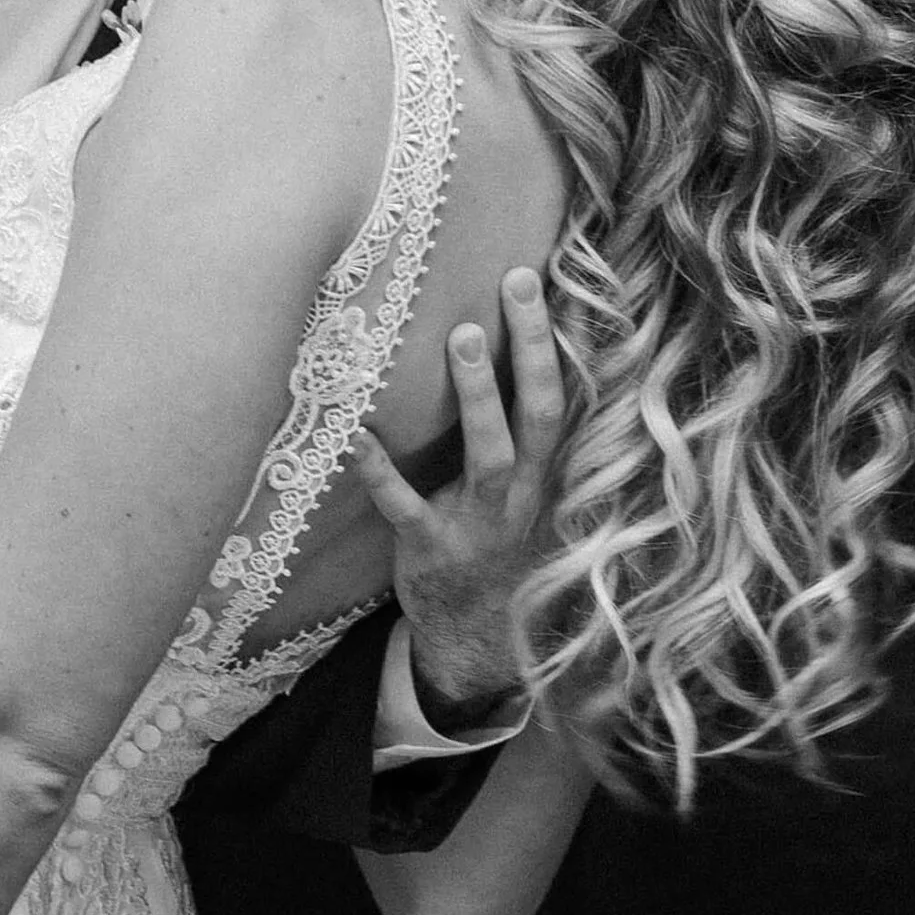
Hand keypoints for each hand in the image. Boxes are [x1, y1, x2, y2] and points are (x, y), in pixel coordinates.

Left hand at [351, 265, 565, 722]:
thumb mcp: (526, 491)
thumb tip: (502, 346)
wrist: (476, 635)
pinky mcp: (430, 547)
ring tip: (461, 336)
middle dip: (530, 349)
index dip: (549, 340)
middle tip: (514, 284)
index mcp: (545, 472)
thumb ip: (520, 432)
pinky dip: (380, 472)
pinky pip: (405, 505)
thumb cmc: (496, 542)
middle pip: (538, 414)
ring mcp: (478, 520)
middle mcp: (521, 492)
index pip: (558, 396)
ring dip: (478, 397)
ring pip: (490, 455)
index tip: (532, 278)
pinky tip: (355, 436)